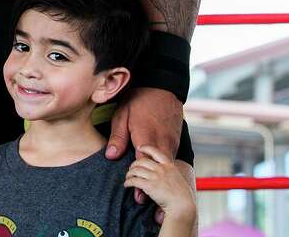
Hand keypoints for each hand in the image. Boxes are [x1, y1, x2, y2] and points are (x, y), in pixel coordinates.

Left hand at [106, 87, 182, 205]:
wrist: (161, 87)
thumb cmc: (138, 100)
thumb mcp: (122, 115)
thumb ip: (118, 137)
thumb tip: (111, 156)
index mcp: (147, 138)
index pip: (144, 166)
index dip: (142, 183)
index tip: (138, 197)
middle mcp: (163, 143)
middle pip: (159, 171)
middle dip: (154, 187)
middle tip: (147, 202)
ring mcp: (172, 142)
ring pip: (167, 166)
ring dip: (161, 179)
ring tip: (156, 194)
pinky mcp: (176, 140)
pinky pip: (171, 158)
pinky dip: (165, 168)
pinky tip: (160, 175)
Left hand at [124, 146, 196, 228]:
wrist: (183, 206)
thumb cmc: (183, 196)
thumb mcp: (178, 178)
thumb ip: (170, 173)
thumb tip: (163, 172)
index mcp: (169, 166)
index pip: (156, 152)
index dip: (146, 148)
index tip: (139, 147)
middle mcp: (161, 169)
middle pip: (142, 161)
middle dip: (134, 164)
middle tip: (131, 169)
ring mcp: (155, 177)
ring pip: (136, 170)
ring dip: (129, 174)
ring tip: (128, 177)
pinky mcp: (149, 186)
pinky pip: (134, 181)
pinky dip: (128, 182)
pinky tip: (127, 185)